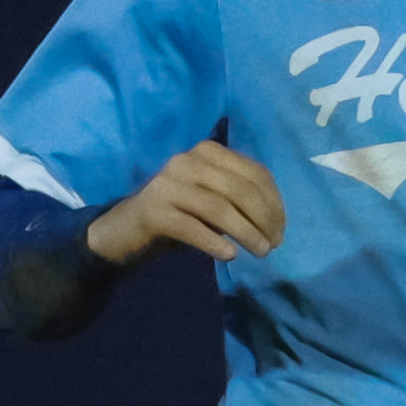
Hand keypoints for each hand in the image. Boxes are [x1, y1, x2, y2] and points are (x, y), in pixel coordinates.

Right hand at [87, 141, 285, 265]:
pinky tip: (229, 255)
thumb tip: (275, 222)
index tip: (281, 229)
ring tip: (260, 251)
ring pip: (219, 207)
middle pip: (239, 189)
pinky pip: (192, 227)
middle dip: (263, 218)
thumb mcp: (213, 201)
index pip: (253, 172)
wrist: (125, 230)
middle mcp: (187, 160)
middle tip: (273, 244)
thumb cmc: (179, 214)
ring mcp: (168, 184)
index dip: (274, 202)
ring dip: (245, 232)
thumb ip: (240, 200)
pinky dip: (214, 242)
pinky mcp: (153, 210)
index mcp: (207, 151)